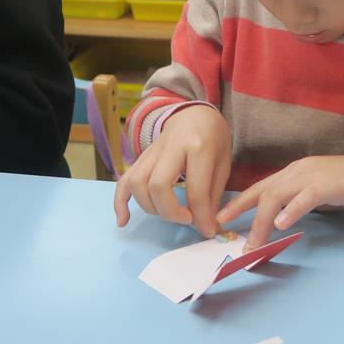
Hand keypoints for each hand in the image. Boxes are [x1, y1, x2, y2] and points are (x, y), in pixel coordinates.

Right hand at [114, 105, 231, 236]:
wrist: (196, 114)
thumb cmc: (214, 138)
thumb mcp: (224, 163)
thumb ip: (214, 195)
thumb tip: (206, 226)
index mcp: (198, 147)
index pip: (195, 190)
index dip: (201, 217)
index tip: (207, 230)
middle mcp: (171, 147)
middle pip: (157, 185)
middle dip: (170, 212)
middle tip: (186, 218)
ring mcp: (152, 150)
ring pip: (136, 183)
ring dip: (150, 207)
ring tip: (167, 214)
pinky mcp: (141, 157)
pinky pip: (124, 180)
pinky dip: (120, 202)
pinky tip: (124, 221)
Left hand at [216, 152, 343, 250]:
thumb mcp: (322, 192)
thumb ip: (302, 200)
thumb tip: (283, 218)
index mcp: (297, 171)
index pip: (262, 187)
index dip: (240, 202)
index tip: (222, 218)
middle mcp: (300, 170)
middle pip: (263, 191)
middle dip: (240, 211)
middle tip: (224, 230)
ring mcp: (314, 175)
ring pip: (278, 195)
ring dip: (261, 221)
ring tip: (252, 242)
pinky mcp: (330, 185)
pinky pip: (305, 197)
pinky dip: (292, 211)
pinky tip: (282, 225)